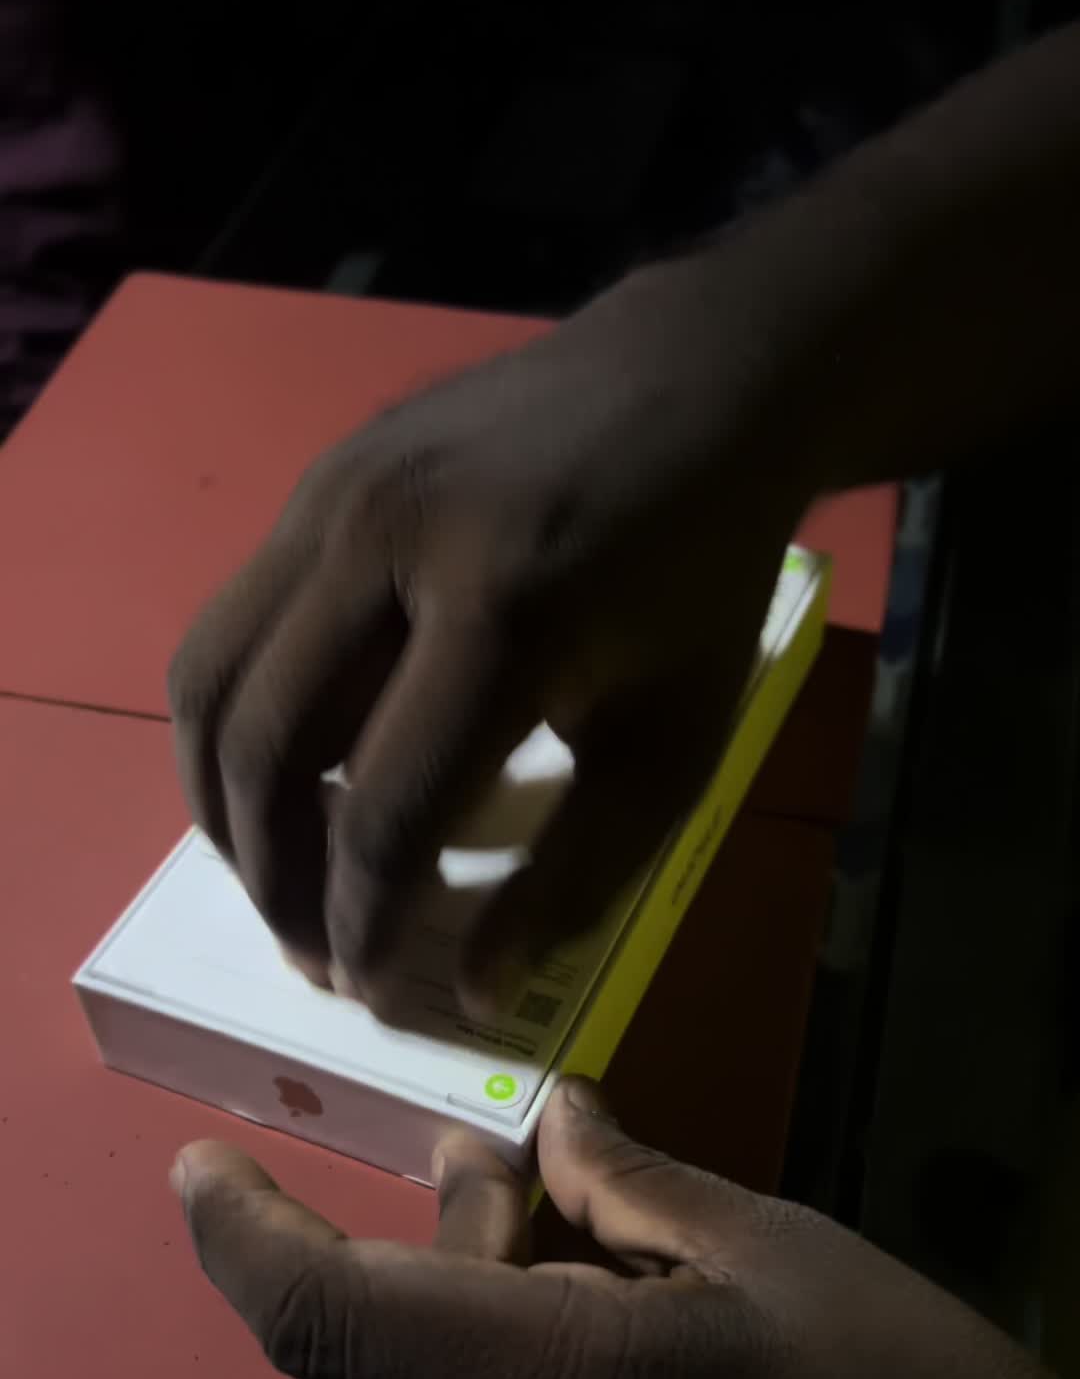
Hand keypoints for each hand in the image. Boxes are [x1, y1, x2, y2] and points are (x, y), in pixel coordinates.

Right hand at [167, 258, 804, 1010]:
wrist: (693, 387)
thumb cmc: (700, 582)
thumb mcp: (676, 741)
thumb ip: (578, 874)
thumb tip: (472, 987)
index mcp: (506, 612)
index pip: (387, 808)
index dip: (364, 922)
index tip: (370, 990)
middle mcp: (391, 542)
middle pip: (270, 750)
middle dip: (276, 879)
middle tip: (312, 951)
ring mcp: (334, 495)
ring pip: (211, 683)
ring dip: (222, 806)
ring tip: (274, 875)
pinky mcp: (312, 479)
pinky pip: (227, 623)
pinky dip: (231, 722)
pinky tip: (277, 776)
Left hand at [172, 1081, 1079, 1378]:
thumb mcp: (792, 1261)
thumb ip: (639, 1191)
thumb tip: (551, 1124)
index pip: (336, 1321)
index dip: (243, 1238)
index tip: (198, 1170)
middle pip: (393, 1372)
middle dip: (431, 1253)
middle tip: (512, 1171)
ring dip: (460, 1339)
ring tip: (563, 1259)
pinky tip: (593, 1364)